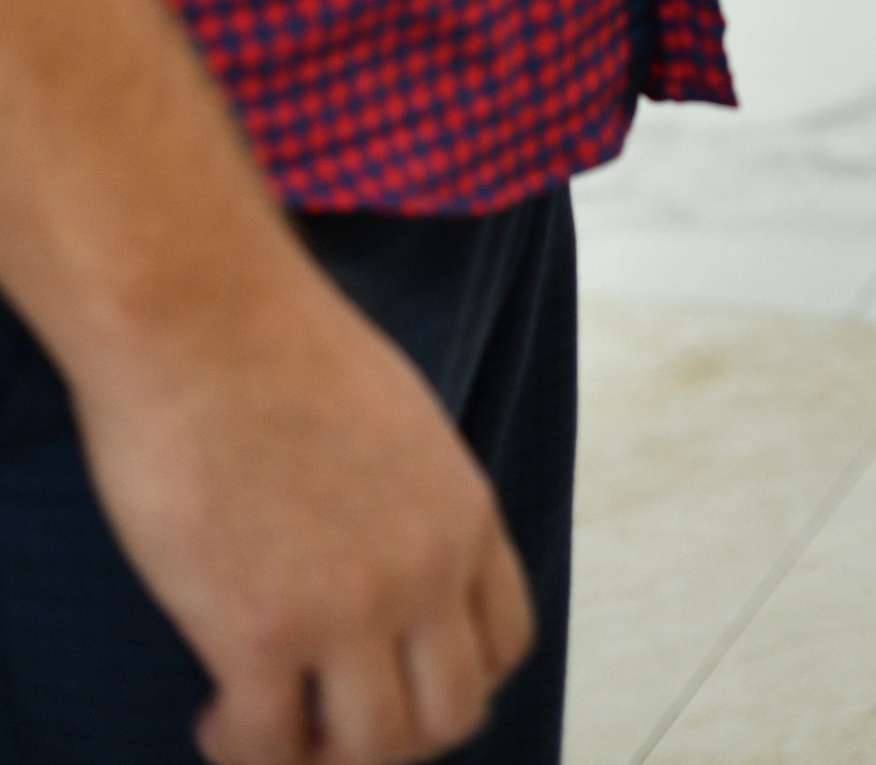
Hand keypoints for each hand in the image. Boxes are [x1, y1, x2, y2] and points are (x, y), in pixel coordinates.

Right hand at [75, 244, 529, 764]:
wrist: (204, 319)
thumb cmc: (278, 348)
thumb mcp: (396, 420)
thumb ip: (409, 501)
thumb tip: (383, 559)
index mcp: (463, 509)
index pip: (505, 641)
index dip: (450, 680)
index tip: (393, 677)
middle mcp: (425, 568)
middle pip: (451, 715)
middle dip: (392, 737)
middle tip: (328, 717)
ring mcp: (348, 607)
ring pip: (371, 750)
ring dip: (318, 755)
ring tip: (269, 720)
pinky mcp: (259, 633)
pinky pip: (269, 747)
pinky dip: (243, 747)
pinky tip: (216, 710)